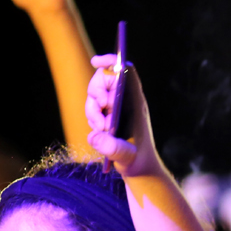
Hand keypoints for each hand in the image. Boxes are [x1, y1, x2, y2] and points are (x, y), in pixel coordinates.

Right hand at [86, 54, 160, 177]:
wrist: (139, 168)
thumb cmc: (138, 161)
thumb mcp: (126, 157)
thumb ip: (113, 148)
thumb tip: (96, 136)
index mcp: (136, 102)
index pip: (126, 71)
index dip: (112, 61)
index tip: (96, 62)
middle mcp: (127, 101)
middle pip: (105, 79)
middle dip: (95, 93)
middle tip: (100, 114)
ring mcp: (117, 107)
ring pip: (96, 95)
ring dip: (92, 110)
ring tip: (101, 128)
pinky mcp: (109, 115)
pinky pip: (93, 107)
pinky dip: (92, 117)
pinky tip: (99, 132)